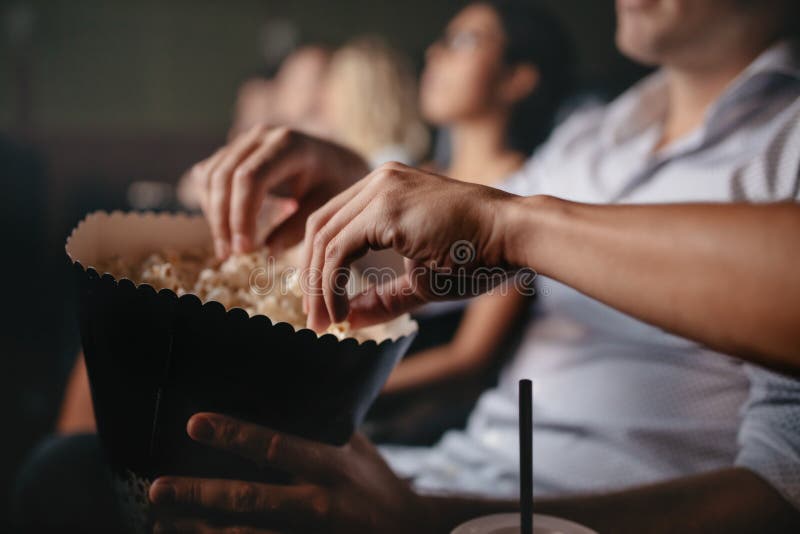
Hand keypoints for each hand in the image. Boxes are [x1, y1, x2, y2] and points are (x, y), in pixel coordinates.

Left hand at [149, 413, 434, 533]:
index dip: (235, 435)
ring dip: (202, 530)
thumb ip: (321, 426)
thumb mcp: (355, 448)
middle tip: (156, 488)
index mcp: (329, 466)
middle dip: (201, 494)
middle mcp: (318, 502)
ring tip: (162, 522)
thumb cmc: (375, 483)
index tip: (195, 423)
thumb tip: (285, 392)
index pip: (275, 447)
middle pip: (252, 500)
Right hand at [191, 125, 368, 257]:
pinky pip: (209, 175)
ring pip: (210, 176)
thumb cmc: (334, 185)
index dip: (241, 216)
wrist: (336, 161)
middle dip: (222, 220)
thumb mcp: (325, 207)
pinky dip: (211, 203)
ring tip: (228, 247)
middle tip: (229, 254)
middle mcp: (261, 136)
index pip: (250, 178)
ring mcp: (244, 140)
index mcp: (288, 144)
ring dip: (213, 214)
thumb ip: (297, 228)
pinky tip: (227, 227)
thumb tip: (266, 251)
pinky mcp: (233, 150)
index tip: (244, 249)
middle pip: (224, 176)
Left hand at [301, 161, 531, 330]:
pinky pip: (339, 250)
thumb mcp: (421, 280)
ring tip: (323, 322)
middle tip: (313, 319)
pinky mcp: (387, 208)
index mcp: (386, 188)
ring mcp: (382, 190)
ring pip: (323, 239)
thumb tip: (346, 320)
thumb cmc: (479, 254)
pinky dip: (331, 284)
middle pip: (319, 226)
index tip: (322, 305)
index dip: (319, 267)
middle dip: (309, 277)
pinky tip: (339, 312)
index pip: (334, 223)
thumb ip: (382, 298)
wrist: (515, 234)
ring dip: (317, 287)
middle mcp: (378, 180)